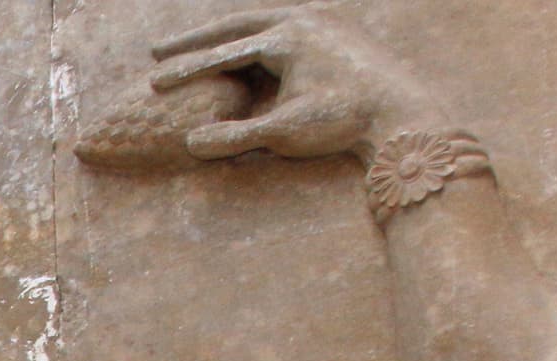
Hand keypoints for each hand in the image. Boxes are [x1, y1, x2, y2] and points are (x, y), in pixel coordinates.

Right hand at [150, 6, 450, 160]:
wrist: (403, 111)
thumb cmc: (343, 122)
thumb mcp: (284, 133)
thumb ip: (236, 137)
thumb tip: (189, 144)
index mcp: (287, 38)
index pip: (224, 53)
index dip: (186, 70)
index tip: (154, 82)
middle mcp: (302, 19)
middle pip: (235, 25)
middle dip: (194, 40)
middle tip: (157, 50)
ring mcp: (320, 20)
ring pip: (259, 21)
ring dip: (224, 34)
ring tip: (195, 47)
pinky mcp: (334, 29)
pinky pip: (282, 26)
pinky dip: (254, 37)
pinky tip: (241, 50)